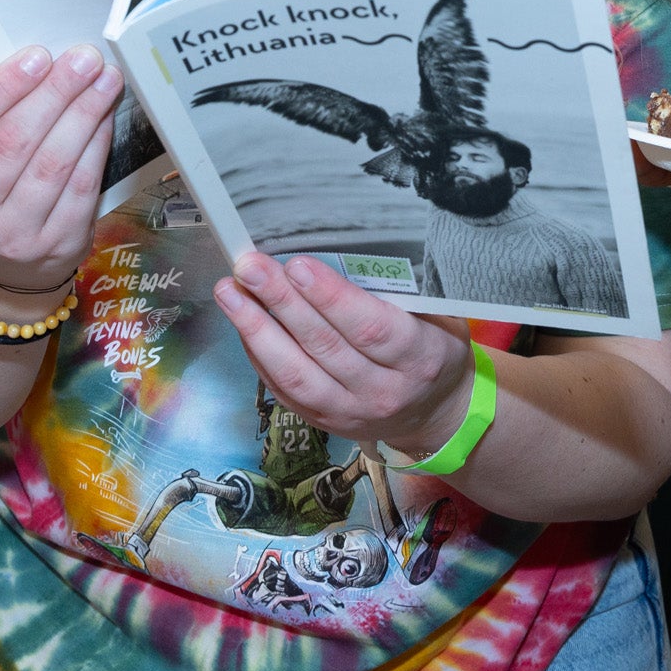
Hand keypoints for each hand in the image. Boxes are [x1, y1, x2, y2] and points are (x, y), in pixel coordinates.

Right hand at [0, 45, 121, 293]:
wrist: (3, 267)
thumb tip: (45, 62)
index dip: (2, 88)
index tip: (37, 55)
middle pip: (12, 142)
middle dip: (54, 92)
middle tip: (84, 57)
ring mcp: (12, 236)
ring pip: (52, 163)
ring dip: (84, 113)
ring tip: (104, 78)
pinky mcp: (57, 245)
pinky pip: (82, 186)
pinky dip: (97, 144)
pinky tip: (106, 115)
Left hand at [213, 252, 476, 456]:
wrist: (436, 414)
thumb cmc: (436, 348)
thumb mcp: (440, 316)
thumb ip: (402, 293)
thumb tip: (341, 248)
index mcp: (420, 358)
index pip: (372, 328)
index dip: (332, 298)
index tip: (299, 265)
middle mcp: (384, 391)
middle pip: (325, 347)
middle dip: (282, 303)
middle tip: (250, 267)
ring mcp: (350, 412)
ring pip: (296, 374)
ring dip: (257, 330)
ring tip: (230, 292)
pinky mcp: (323, 422)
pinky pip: (283, 390)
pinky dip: (259, 354)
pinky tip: (242, 322)